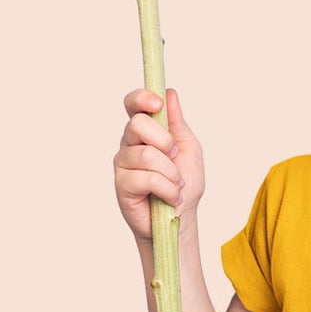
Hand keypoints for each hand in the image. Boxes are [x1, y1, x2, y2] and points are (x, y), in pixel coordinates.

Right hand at [113, 86, 204, 243]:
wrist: (181, 218)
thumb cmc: (184, 183)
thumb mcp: (188, 148)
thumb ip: (178, 123)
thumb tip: (170, 93)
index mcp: (145, 131)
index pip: (132, 104)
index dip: (141, 98)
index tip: (157, 104)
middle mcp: (129, 144)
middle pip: (137, 124)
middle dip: (164, 140)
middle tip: (175, 156)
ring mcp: (123, 164)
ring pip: (146, 154)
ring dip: (171, 172)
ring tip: (176, 184)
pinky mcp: (122, 185)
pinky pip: (147, 178)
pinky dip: (168, 189)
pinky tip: (170, 197)